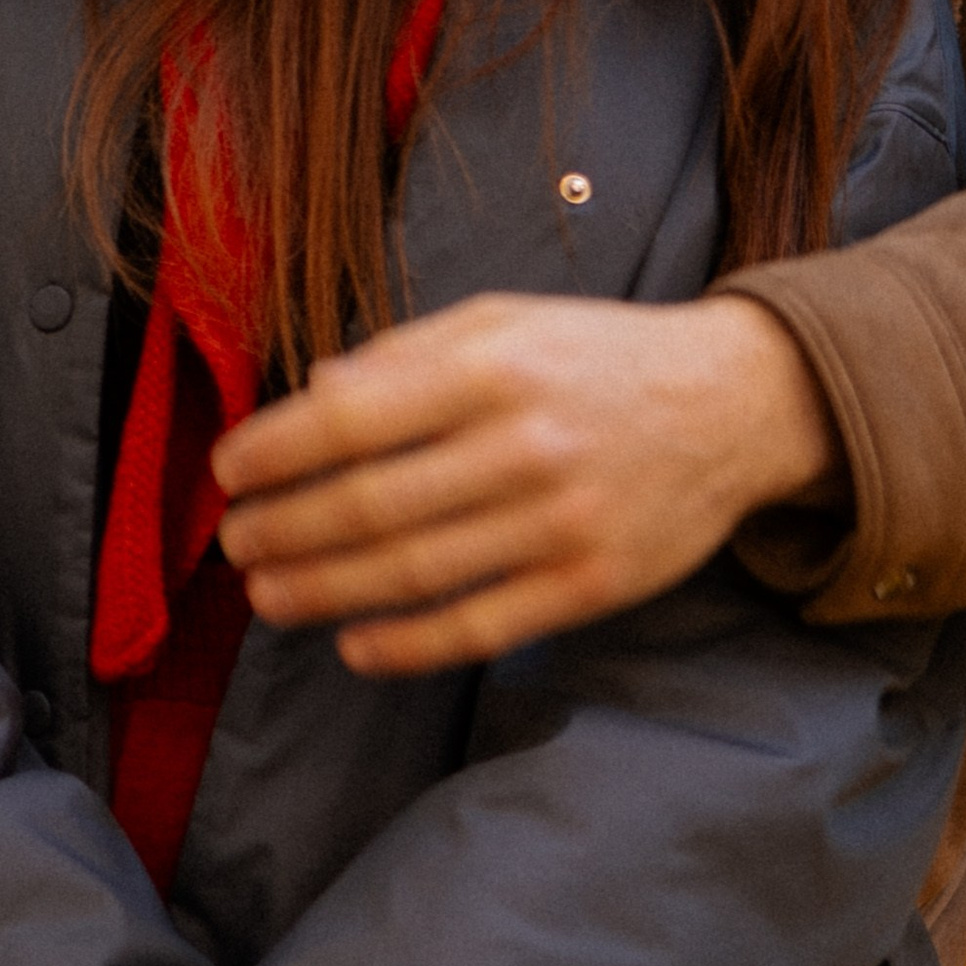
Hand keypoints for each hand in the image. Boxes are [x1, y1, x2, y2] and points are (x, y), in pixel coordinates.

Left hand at [213, 290, 847, 675]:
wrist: (735, 404)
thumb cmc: (599, 357)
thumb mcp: (504, 321)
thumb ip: (406, 353)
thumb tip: (311, 394)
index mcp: (494, 368)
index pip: (351, 418)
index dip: (275, 452)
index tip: (231, 472)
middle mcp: (525, 444)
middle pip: (369, 505)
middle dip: (284, 530)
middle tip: (237, 544)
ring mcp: (562, 522)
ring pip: (413, 572)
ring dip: (322, 590)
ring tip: (269, 594)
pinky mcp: (592, 584)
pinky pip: (480, 627)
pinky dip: (406, 644)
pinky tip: (354, 643)